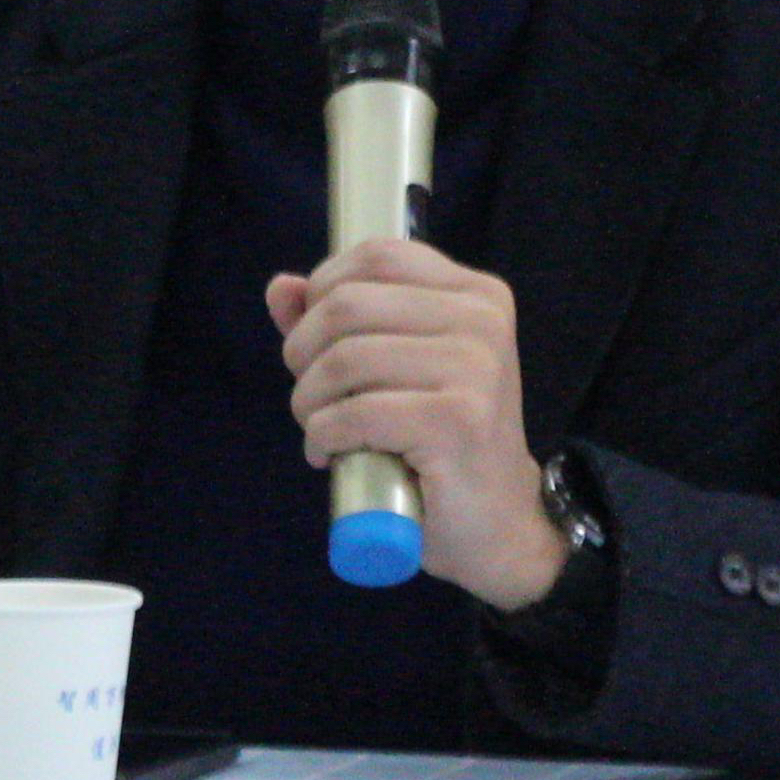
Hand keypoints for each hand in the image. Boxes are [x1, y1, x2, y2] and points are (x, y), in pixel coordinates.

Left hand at [267, 239, 566, 611]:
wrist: (498, 523)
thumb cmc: (440, 443)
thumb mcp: (394, 368)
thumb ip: (339, 322)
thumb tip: (280, 287)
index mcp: (476, 294)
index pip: (376, 256)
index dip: (323, 289)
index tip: (316, 340)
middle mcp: (482, 320)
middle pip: (348, 304)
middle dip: (304, 352)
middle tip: (310, 396)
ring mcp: (475, 368)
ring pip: (344, 360)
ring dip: (308, 401)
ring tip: (318, 429)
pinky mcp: (456, 421)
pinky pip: (353, 414)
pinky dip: (322, 437)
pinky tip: (330, 454)